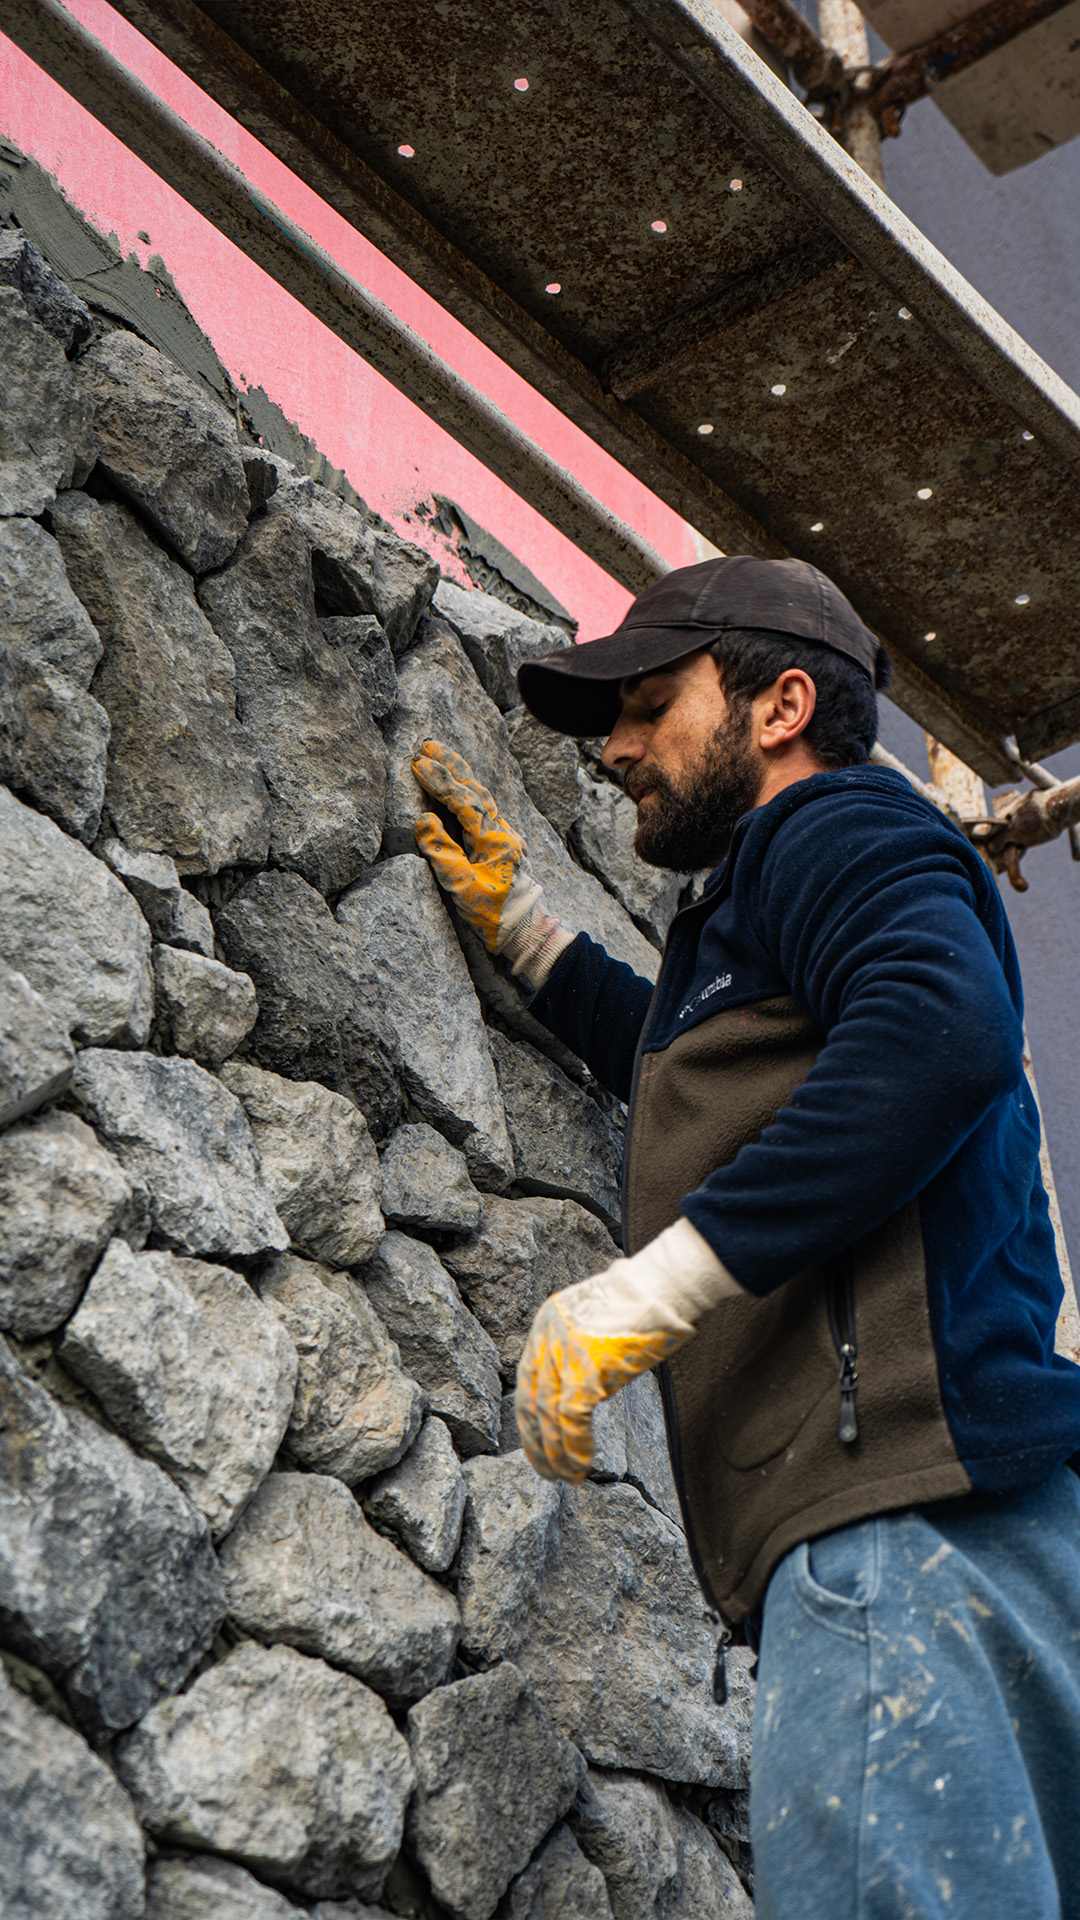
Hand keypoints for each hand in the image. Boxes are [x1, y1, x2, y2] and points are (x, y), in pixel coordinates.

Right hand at [411, 740, 537, 952]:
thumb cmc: (496, 915)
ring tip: (440, 758)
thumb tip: (423, 820)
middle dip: (452, 765)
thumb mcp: (463, 889)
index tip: (418, 762)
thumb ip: (443, 853)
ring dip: (461, 776)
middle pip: (476, 789)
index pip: (463, 800)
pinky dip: (468, 793)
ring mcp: (505, 837)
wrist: (528, 931)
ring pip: (482, 797)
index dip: (440, 780)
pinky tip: (459, 790)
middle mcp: (502, 832)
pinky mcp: (503, 844)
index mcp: (494, 840)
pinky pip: (484, 809)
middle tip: (427, 745)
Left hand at [515, 1291, 687, 1482]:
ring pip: (547, 1416)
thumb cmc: (644, 1302)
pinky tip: (582, 1466)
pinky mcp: (586, 1371)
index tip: (536, 1442)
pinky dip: (574, 1448)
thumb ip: (580, 1348)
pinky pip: (571, 1420)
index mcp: (546, 1323)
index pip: (528, 1380)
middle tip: (546, 1470)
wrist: (663, 1287)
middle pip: (530, 1401)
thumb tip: (583, 1386)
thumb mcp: (596, 1320)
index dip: (531, 1417)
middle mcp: (547, 1337)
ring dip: (554, 1454)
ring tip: (565, 1478)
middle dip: (535, 1442)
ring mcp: (564, 1353)